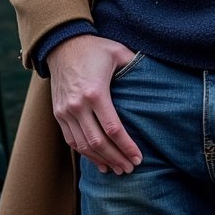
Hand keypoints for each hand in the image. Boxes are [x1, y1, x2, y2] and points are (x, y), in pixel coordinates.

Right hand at [47, 34, 142, 174]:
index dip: (127, 146)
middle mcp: (78, 105)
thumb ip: (135, 64)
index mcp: (95, 92)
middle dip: (116, 158)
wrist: (61, 45)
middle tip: (129, 169)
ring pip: (83, 146)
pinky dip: (84, 154)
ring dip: (100, 160)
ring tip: (116, 169)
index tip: (138, 157)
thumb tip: (156, 74)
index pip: (113, 128)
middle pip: (98, 142)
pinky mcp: (58, 114)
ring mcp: (66, 111)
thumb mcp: (117, 51)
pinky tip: (98, 161)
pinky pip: (71, 140)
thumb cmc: (94, 48)